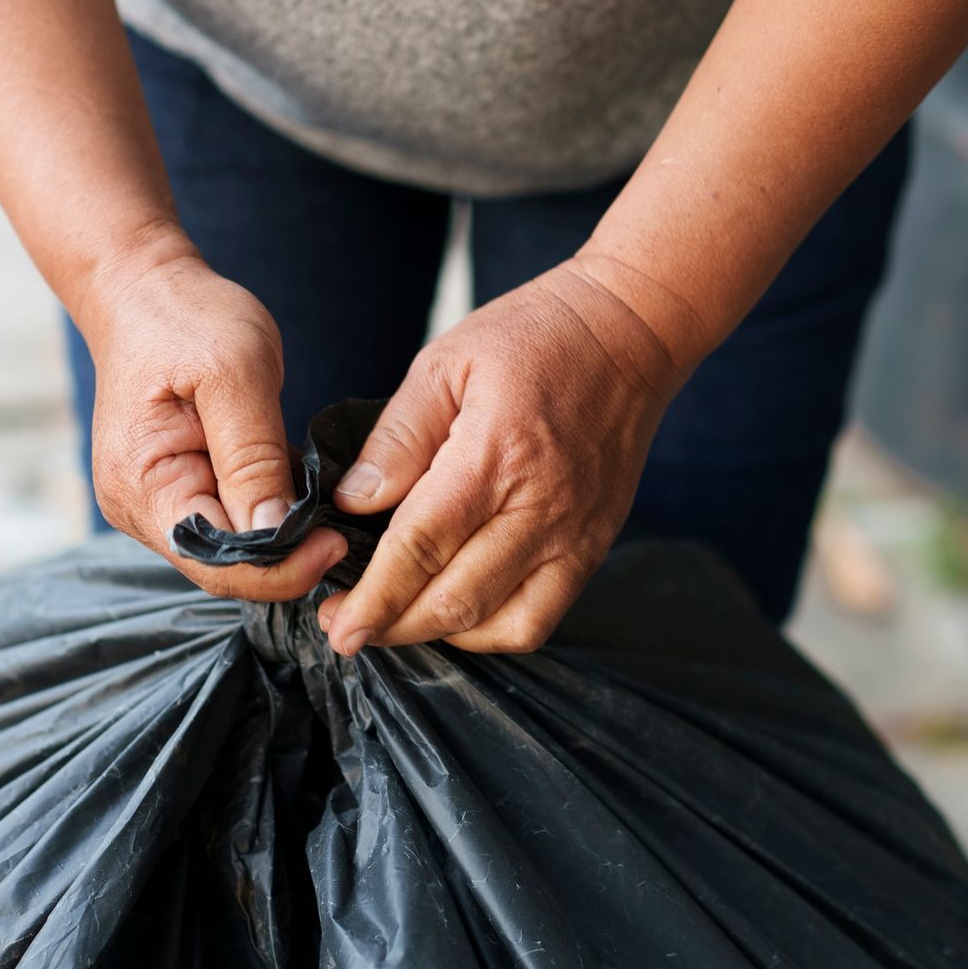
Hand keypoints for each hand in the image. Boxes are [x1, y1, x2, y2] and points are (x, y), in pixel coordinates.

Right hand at [80, 231, 346, 597]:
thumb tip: (277, 531)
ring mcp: (153, 504)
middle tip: (342, 533)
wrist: (147, 291)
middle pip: (222, 568)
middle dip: (284, 559)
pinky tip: (296, 497)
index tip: (336, 542)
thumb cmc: (188, 319)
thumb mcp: (234, 375)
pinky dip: (264, 517)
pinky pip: (226, 525)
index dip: (281, 566)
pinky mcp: (175, 493)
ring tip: (324, 513)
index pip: (216, 563)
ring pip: (228, 554)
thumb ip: (253, 457)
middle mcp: (137, 508)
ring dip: (278, 540)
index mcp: (142, 484)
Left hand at [317, 257, 684, 653]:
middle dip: (392, 626)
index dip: (374, 597)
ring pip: (498, 624)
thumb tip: (352, 500)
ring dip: (438, 635)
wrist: (630, 333)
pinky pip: (540, 618)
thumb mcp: (445, 364)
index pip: (420, 548)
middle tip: (346, 629)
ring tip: (395, 621)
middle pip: (455, 600)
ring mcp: (573, 536)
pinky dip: (492, 631)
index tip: (337, 626)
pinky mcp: (593, 547)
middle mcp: (539, 509)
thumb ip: (398, 437)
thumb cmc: (533, 339)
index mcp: (493, 456)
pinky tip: (456, 612)